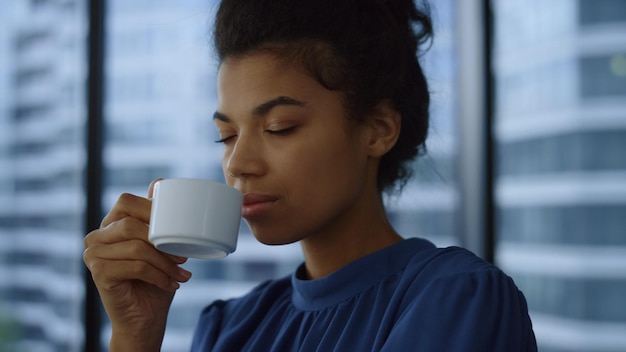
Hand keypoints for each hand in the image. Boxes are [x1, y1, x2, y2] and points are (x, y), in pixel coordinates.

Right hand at [83, 180, 191, 350]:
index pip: (126, 201)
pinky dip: (159, 275)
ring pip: (137, 246)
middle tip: (183, 256)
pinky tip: (171, 284)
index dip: (152, 210)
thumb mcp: (161, 244)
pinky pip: (135, 266)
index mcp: (110, 224)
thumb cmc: (155, 278)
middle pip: (132, 224)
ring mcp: (93, 254)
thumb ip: (158, 217)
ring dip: (165, 262)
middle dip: (163, 240)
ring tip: (181, 273)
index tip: (177, 230)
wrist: (145, 317)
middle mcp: (96, 236)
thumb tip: (159, 182)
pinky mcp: (98, 273)